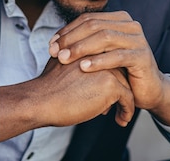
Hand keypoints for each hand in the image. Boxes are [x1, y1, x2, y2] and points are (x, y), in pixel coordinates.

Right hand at [0, 56, 133, 142]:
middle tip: (118, 105)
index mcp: (88, 49)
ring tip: (121, 114)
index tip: (109, 94)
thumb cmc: (47, 88)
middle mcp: (100, 55)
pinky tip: (121, 120)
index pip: (108, 61)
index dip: (110, 78)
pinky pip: (128, 98)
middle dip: (120, 90)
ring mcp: (107, 69)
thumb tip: (81, 74)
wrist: (41, 100)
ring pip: (126, 85)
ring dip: (125, 102)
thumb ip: (74, 64)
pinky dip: (127, 111)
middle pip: (120, 72)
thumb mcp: (61, 65)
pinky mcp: (111, 84)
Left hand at [49, 11, 169, 127]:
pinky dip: (99, 61)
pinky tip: (83, 68)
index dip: (67, 30)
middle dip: (71, 39)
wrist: (147, 90)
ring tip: (64, 59)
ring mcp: (138, 39)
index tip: (51, 44)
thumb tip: (54, 41)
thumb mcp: (101, 54)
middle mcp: (130, 25)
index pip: (88, 19)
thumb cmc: (120, 71)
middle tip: (54, 52)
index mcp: (119, 19)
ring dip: (81, 48)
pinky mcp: (142, 56)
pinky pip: (118, 56)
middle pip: (95, 26)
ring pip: (105, 38)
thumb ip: (84, 43)